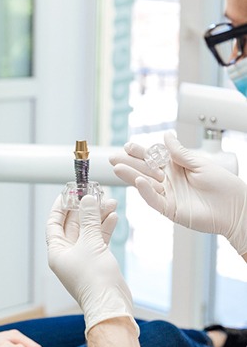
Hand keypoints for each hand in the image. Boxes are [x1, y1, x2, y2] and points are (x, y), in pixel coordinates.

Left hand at [46, 194, 137, 336]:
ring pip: (88, 231)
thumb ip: (89, 219)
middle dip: (84, 209)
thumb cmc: (95, 279)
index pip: (54, 223)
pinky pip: (98, 240)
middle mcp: (67, 254)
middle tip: (94, 194)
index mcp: (57, 251)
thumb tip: (87, 199)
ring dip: (98, 217)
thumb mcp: (90, 243)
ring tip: (109, 202)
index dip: (61, 207)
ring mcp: (82, 258)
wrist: (112, 305)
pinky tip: (113, 216)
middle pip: (73, 225)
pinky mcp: (97, 262)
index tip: (68, 192)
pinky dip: (105, 228)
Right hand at [109, 131, 246, 255]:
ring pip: (145, 184)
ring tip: (117, 167)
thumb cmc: (224, 185)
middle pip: (144, 170)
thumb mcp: (200, 163)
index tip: (127, 146)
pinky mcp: (170, 209)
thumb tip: (166, 136)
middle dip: (128, 163)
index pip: (153, 158)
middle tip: (112, 157)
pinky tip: (140, 181)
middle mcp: (169, 181)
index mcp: (176, 167)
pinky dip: (146, 191)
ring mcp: (168, 195)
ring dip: (131, 176)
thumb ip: (179, 153)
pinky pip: (154, 199)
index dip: (140, 152)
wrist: (236, 208)